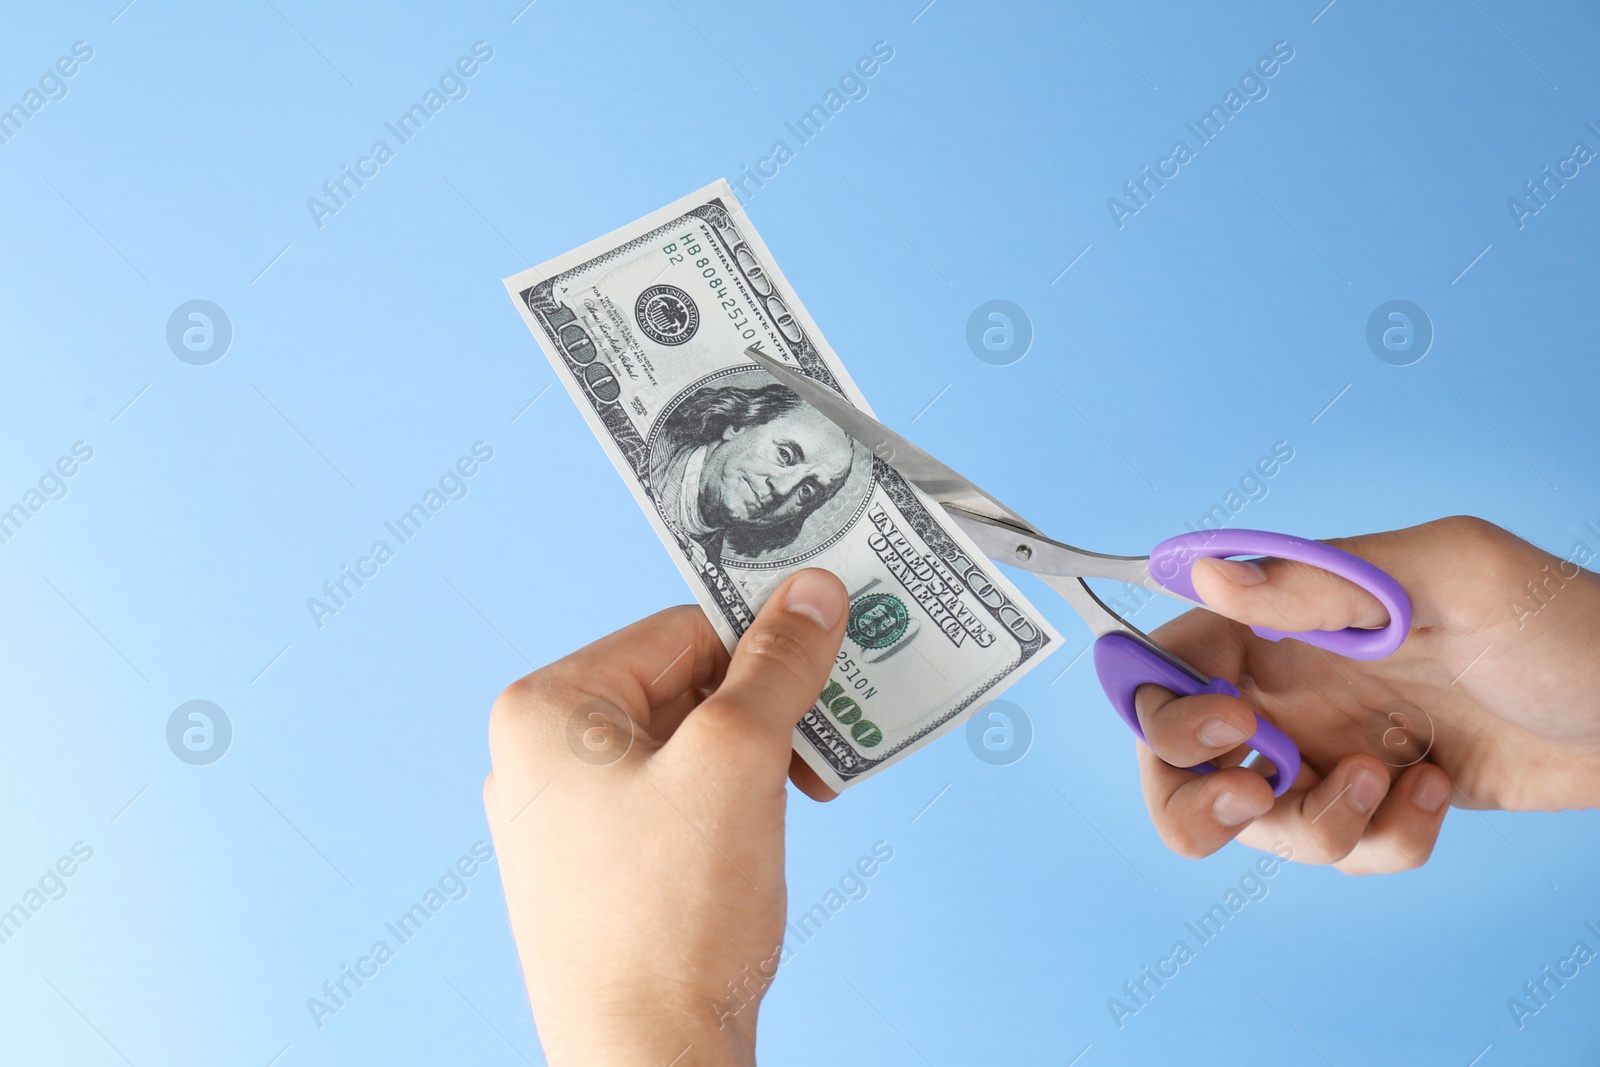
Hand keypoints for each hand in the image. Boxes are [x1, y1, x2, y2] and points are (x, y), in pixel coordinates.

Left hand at [484, 569, 847, 1065]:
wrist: (646, 1057)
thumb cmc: (668, 919)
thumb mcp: (737, 760)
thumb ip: (778, 666)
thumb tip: (812, 594)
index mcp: (545, 709)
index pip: (678, 630)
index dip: (759, 647)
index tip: (824, 661)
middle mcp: (541, 757)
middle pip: (683, 686)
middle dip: (762, 712)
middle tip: (823, 736)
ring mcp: (567, 819)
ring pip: (686, 746)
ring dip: (755, 759)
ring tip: (803, 791)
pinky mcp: (599, 868)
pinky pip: (675, 801)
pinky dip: (732, 804)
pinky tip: (767, 832)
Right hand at [1134, 516, 1599, 873]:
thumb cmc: (1568, 625)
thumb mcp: (1454, 577)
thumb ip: (1324, 578)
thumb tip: (1211, 576)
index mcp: (1288, 618)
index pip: (1171, 658)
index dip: (1165, 704)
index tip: (1232, 731)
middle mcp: (1292, 685)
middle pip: (1176, 759)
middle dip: (1191, 797)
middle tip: (1254, 794)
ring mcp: (1332, 748)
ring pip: (1256, 823)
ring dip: (1313, 824)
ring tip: (1389, 781)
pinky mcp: (1379, 803)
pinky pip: (1342, 849)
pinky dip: (1386, 840)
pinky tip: (1438, 788)